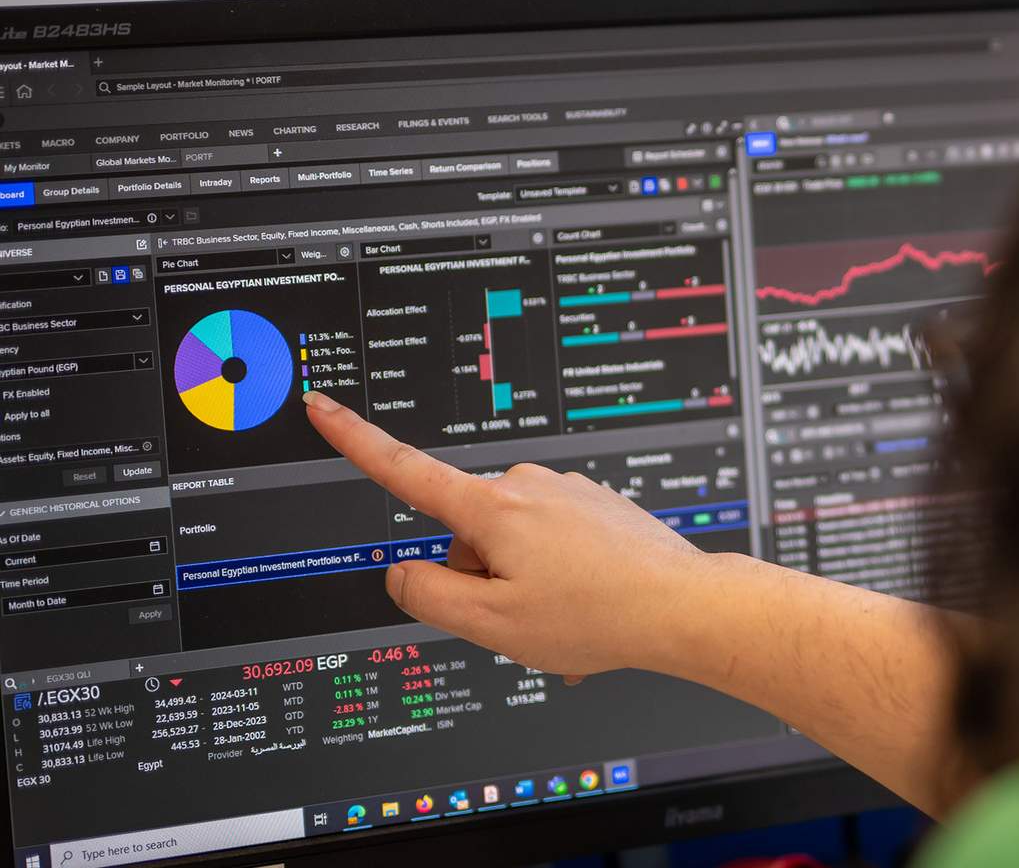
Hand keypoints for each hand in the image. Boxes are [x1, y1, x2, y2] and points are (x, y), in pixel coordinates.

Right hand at [302, 390, 714, 678]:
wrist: (684, 605)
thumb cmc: (597, 615)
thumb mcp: (493, 625)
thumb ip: (429, 597)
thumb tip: (402, 573)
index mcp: (493, 509)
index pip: (404, 470)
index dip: (355, 439)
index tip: (323, 404)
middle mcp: (528, 486)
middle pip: (467, 536)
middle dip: (483, 577)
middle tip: (528, 617)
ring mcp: (565, 492)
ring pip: (512, 543)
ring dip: (526, 583)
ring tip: (568, 616)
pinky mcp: (594, 504)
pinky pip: (551, 542)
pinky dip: (559, 577)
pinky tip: (589, 606)